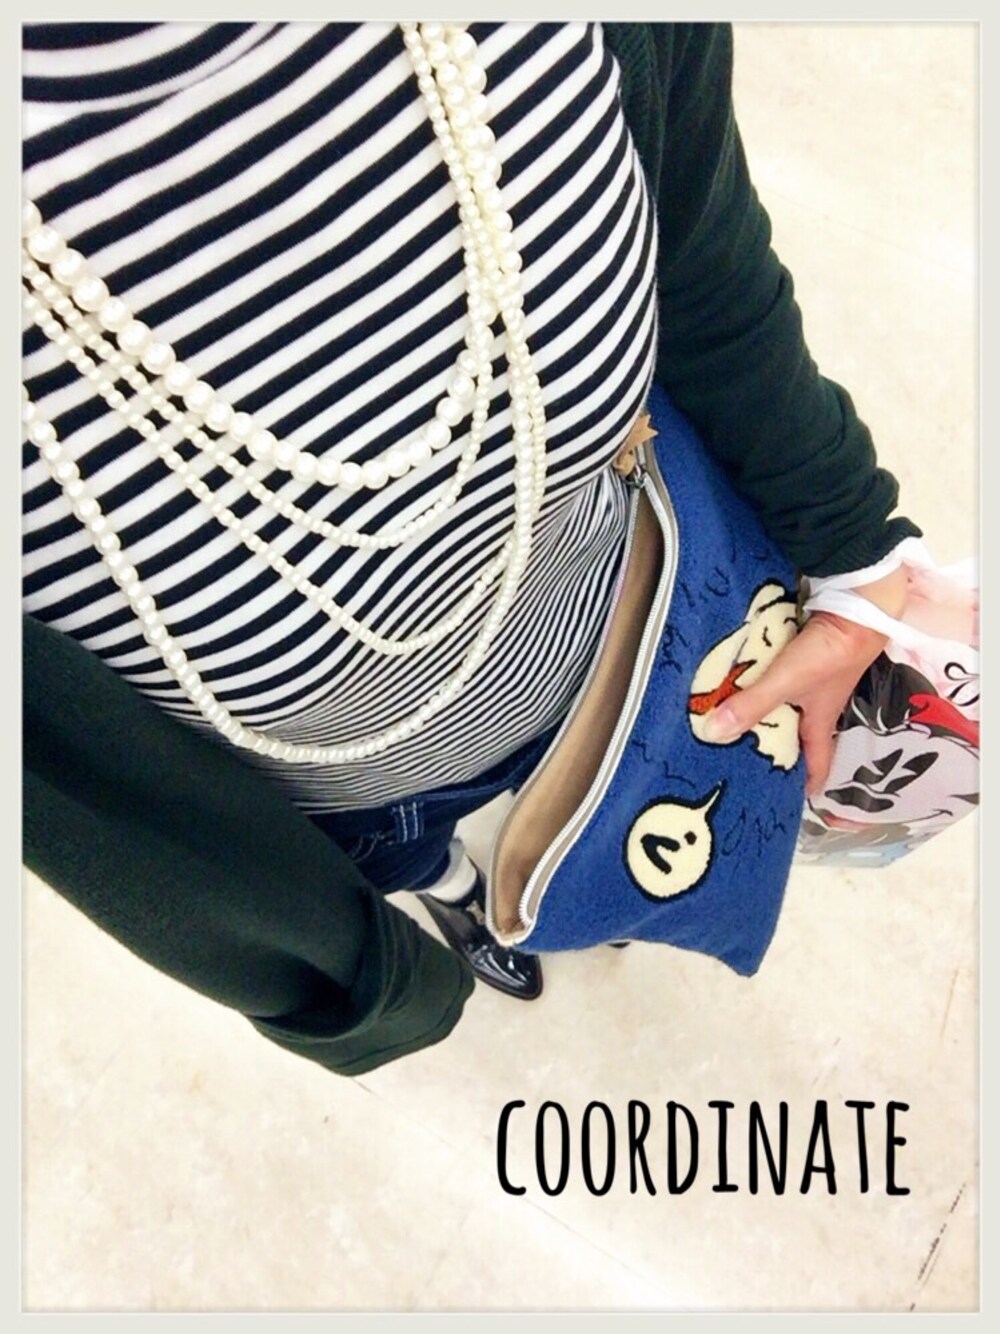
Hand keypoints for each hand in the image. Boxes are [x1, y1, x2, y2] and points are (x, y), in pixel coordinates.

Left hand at [700, 567, 907, 797]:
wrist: (857, 607)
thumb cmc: (828, 654)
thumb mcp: (786, 683)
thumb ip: (751, 706)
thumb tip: (712, 733)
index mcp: (820, 720)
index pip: (818, 761)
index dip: (809, 783)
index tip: (796, 801)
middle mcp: (821, 703)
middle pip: (800, 734)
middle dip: (780, 748)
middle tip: (753, 760)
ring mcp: (818, 677)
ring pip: (791, 704)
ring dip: (770, 713)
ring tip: (740, 722)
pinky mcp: (811, 653)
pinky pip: (785, 677)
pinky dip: (768, 683)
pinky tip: (747, 682)